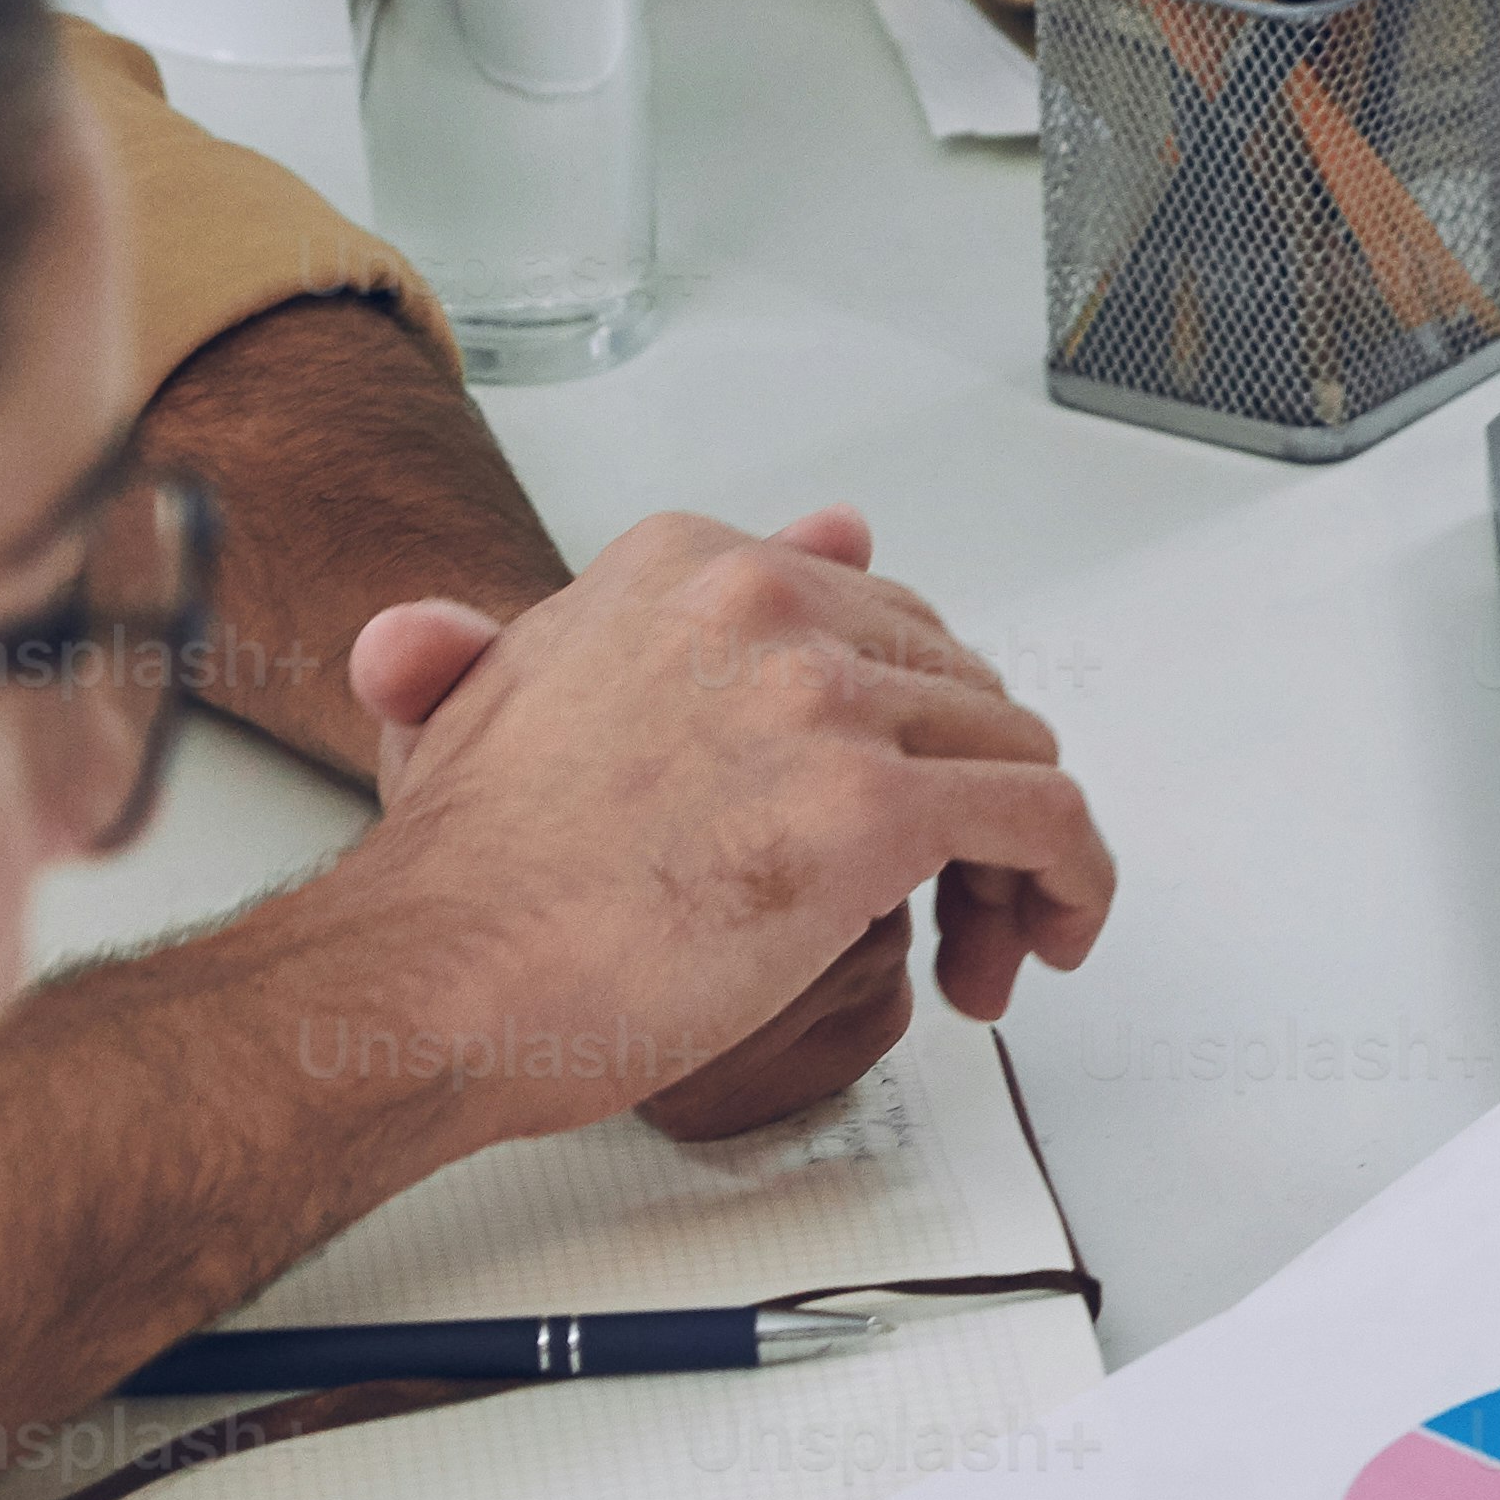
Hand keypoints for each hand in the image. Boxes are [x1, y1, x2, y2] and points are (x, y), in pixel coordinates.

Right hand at [335, 504, 1115, 1144]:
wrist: (427, 974)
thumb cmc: (469, 874)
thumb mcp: (522, 685)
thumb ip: (653, 608)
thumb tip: (827, 525)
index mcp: (693, 567)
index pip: (880, 622)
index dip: (903, 729)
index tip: (897, 807)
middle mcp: (767, 606)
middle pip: (955, 685)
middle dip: (966, 793)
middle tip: (949, 896)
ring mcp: (824, 701)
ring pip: (1012, 751)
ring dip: (1017, 859)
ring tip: (981, 944)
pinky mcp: (874, 808)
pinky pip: (1047, 822)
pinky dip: (1072, 882)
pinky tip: (1046, 940)